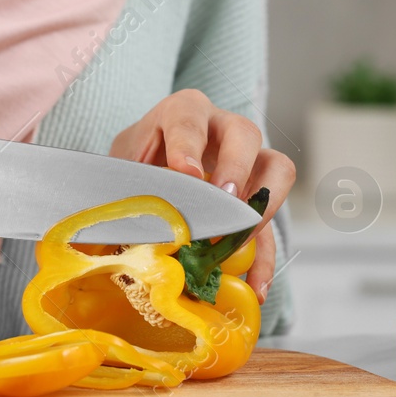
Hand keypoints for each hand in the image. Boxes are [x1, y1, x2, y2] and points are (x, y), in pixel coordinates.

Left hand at [110, 89, 295, 302]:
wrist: (149, 166)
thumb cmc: (138, 160)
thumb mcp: (124, 164)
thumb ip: (127, 184)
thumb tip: (119, 223)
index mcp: (184, 112)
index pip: (189, 118)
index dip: (189, 145)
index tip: (188, 174)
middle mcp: (222, 129)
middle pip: (245, 134)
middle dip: (236, 168)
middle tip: (224, 201)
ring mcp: (246, 162)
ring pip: (276, 170)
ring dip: (264, 207)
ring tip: (241, 241)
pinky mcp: (255, 199)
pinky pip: (270, 222)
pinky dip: (265, 256)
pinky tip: (255, 285)